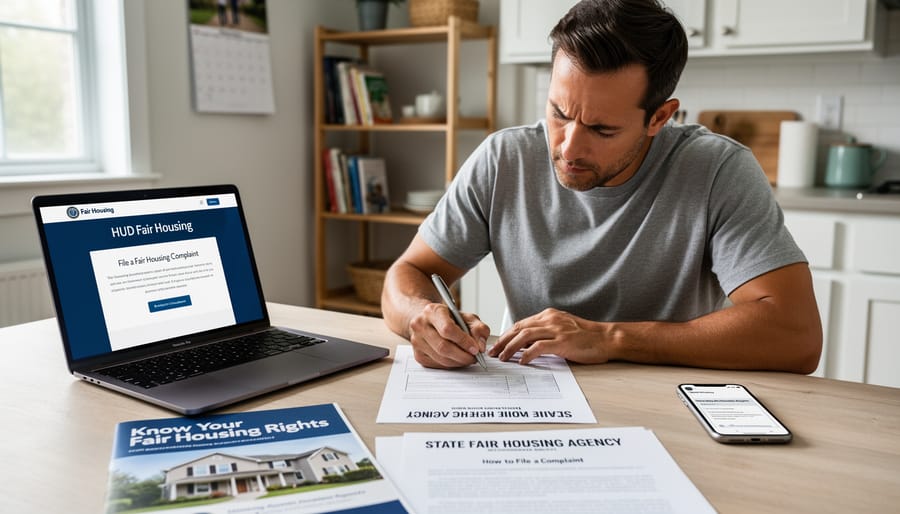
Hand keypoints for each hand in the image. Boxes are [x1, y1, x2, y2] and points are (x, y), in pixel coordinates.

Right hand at [408, 302, 490, 368]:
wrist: (428, 321)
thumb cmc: (448, 318)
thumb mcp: (466, 317)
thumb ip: (478, 328)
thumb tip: (480, 346)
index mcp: (432, 311)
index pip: (447, 329)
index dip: (463, 341)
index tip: (475, 349)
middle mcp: (420, 325)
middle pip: (443, 347)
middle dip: (463, 356)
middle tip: (474, 357)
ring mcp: (416, 341)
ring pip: (441, 358)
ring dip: (458, 362)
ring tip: (468, 359)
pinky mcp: (418, 354)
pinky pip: (437, 364)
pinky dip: (451, 365)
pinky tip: (457, 360)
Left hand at [489, 308, 610, 364]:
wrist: (607, 338)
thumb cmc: (586, 337)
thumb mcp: (562, 329)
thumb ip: (545, 333)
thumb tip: (524, 345)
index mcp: (549, 315)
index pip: (521, 324)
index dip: (507, 335)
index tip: (498, 345)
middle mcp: (550, 319)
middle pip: (519, 328)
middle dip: (503, 341)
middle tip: (493, 352)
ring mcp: (557, 330)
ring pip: (525, 336)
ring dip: (510, 347)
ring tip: (503, 358)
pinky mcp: (563, 341)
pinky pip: (539, 347)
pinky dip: (527, 354)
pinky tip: (521, 361)